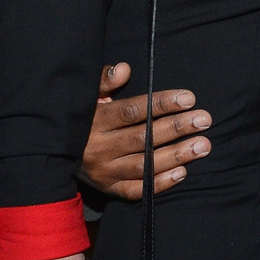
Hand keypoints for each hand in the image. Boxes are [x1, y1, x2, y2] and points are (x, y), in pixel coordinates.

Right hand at [78, 63, 210, 199]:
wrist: (56, 153)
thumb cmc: (84, 118)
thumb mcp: (88, 96)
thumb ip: (105, 81)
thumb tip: (124, 69)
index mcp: (94, 121)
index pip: (132, 112)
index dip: (161, 104)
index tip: (189, 98)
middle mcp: (98, 148)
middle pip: (142, 138)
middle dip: (176, 128)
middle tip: (204, 120)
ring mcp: (103, 171)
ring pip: (143, 165)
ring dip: (176, 156)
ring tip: (203, 145)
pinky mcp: (107, 189)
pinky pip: (135, 190)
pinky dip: (159, 183)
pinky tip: (182, 172)